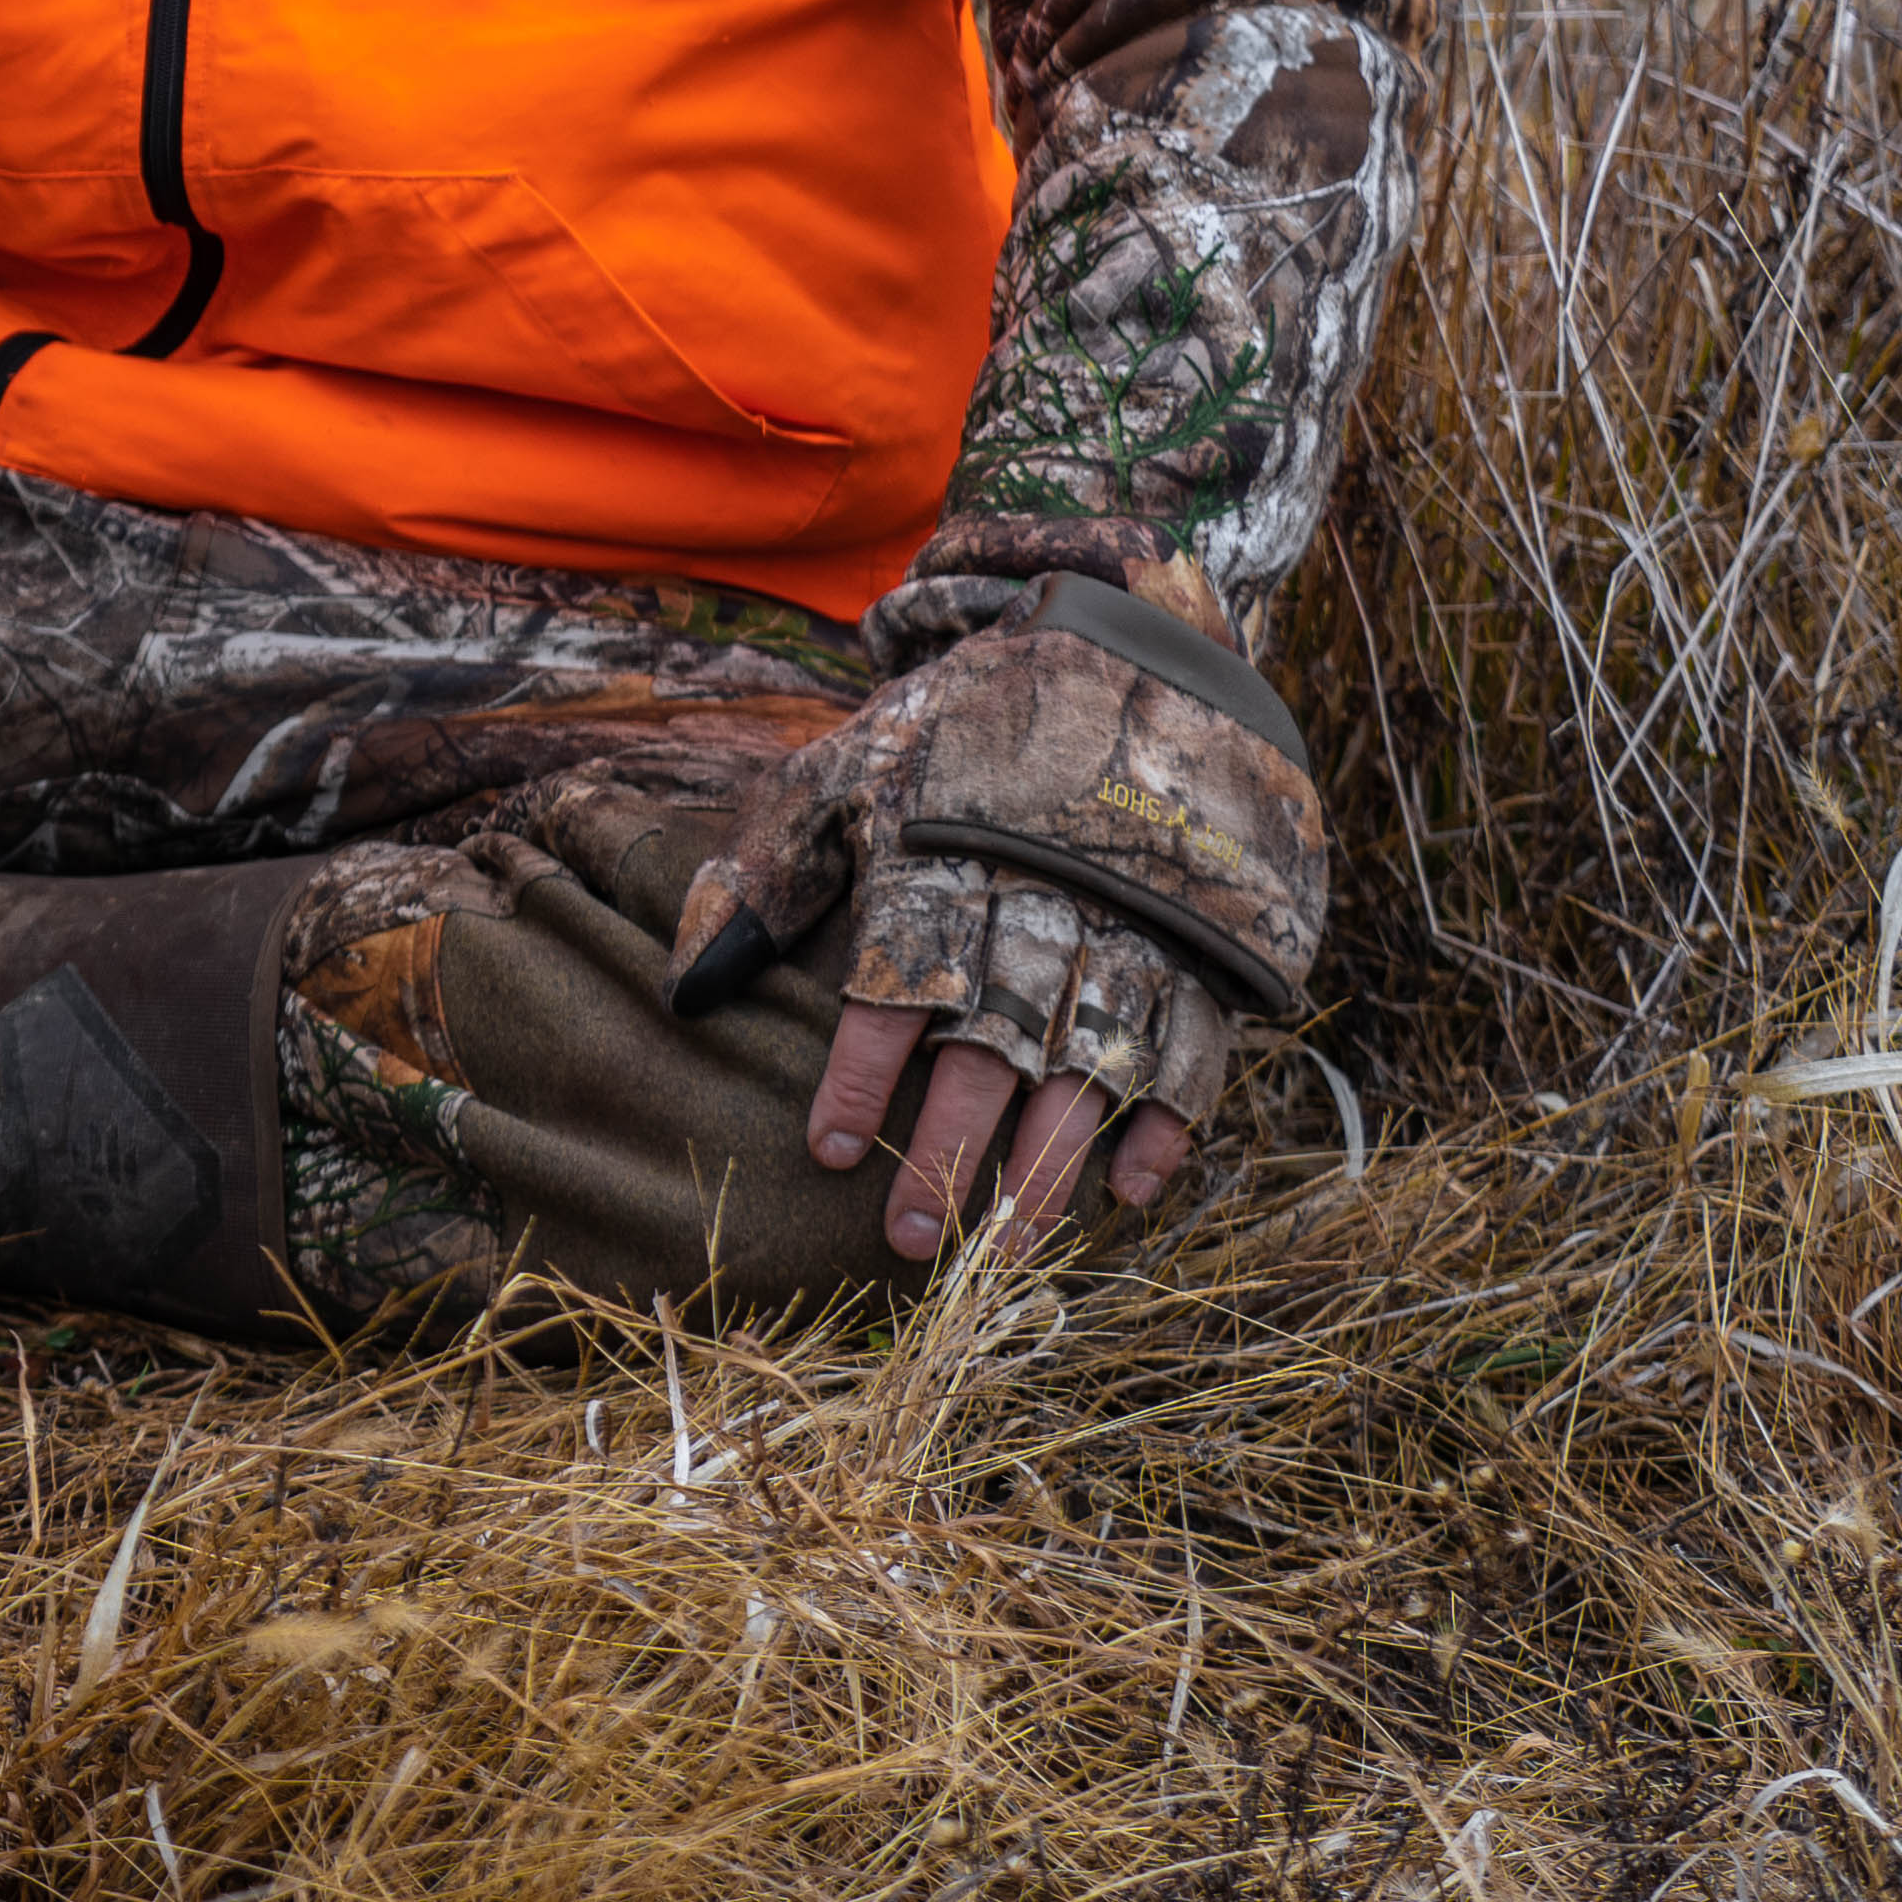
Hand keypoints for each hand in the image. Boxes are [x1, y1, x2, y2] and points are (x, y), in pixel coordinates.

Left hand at [670, 580, 1331, 1266]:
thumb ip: (774, 868)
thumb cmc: (968, 728)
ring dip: (1048, 1169)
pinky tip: (1129, 1193)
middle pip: (994, 1049)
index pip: (898, 984)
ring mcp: (1139, 929)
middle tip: (908, 1239)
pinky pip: (1197, 1050)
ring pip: (1094, 1071)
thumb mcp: (856, 766)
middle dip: (950, 1151)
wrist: (1137, 648)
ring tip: (1004, 1253)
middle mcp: (1047, 903)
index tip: (829, 1149)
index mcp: (952, 858)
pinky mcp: (1212, 945)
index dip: (863, 1071)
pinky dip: (1168, 1126)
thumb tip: (689, 984)